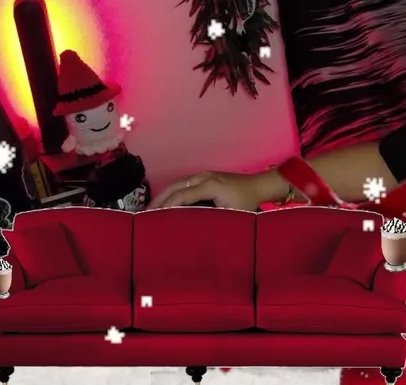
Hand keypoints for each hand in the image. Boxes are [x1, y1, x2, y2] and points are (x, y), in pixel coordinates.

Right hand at [148, 170, 273, 209]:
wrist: (261, 186)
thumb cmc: (248, 203)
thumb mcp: (231, 215)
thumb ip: (211, 220)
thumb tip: (191, 230)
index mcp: (210, 185)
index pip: (181, 196)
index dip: (166, 207)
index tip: (153, 218)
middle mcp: (204, 177)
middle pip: (175, 187)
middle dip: (158, 200)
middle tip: (144, 215)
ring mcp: (205, 174)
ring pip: (178, 183)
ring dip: (163, 195)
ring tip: (151, 209)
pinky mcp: (206, 176)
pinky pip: (184, 183)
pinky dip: (173, 191)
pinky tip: (166, 201)